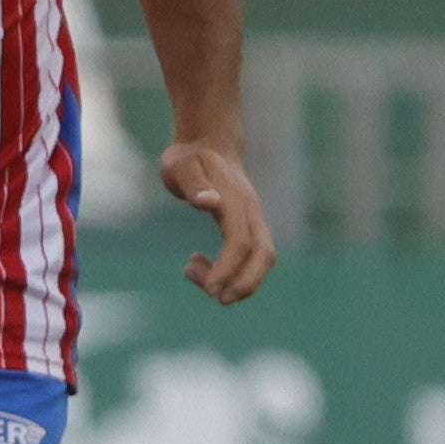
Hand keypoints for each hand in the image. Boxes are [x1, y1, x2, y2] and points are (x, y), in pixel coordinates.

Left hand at [161, 136, 274, 303]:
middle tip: (217, 299)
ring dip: (237, 280)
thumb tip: (208, 201)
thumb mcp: (180, 165)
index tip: (209, 287)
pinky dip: (229, 270)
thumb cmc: (189, 156)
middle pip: (263, 255)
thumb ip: (192, 182)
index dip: (228, 267)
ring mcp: (252, 220)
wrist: (207, 145)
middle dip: (246, 283)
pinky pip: (249, 256)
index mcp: (236, 201)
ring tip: (191, 272)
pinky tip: (195, 264)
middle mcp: (250, 213)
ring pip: (260, 259)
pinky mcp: (246, 227)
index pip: (241, 242)